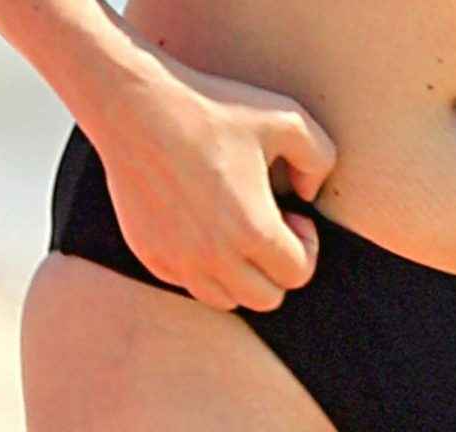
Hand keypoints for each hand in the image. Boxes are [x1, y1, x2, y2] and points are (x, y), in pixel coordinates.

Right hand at [88, 59, 336, 311]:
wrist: (135, 105)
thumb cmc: (212, 109)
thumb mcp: (286, 118)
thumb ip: (320, 158)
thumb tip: (309, 194)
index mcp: (254, 230)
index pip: (298, 274)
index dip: (307, 247)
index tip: (293, 216)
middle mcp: (215, 256)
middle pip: (266, 298)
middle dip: (278, 268)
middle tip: (269, 228)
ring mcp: (179, 260)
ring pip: (226, 300)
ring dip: (241, 276)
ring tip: (237, 234)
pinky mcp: (150, 254)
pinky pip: (188, 285)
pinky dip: (204, 270)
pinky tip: (204, 229)